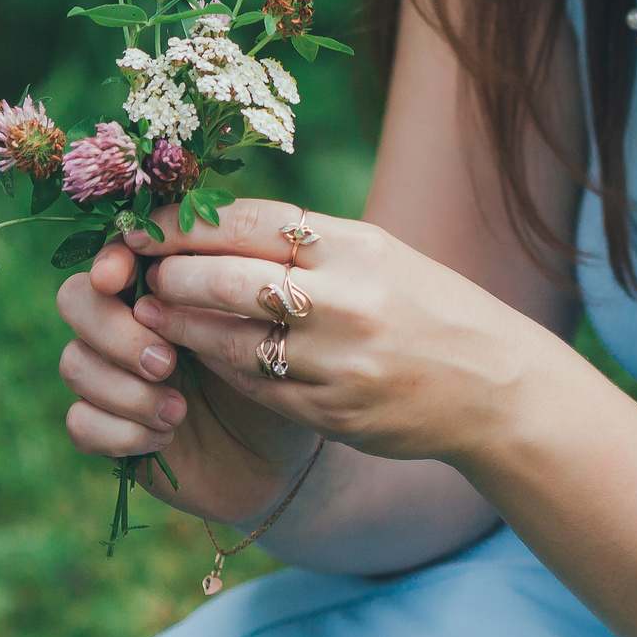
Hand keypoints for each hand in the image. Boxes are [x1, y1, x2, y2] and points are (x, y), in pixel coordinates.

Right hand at [56, 244, 316, 524]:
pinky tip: (164, 437)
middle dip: (115, 330)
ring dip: (125, 389)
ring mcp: (110, 377)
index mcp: (161, 285)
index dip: (110, 260)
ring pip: (73, 363)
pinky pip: (79, 422)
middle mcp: (125, 324)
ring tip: (178, 411)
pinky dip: (121, 431)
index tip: (121, 277)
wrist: (277, 453)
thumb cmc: (272, 373)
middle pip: (75, 299)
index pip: (113, 256)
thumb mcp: (260, 326)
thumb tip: (174, 274)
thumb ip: (220, 291)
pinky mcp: (104, 429)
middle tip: (166, 363)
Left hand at [127, 197, 565, 467]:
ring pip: (232, 341)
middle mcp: (347, 300)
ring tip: (156, 317)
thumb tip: (215, 229)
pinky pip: (257, 388)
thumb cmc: (428, 306)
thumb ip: (307, 243)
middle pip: (228, 280)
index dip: (185, 225)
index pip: (249, 224)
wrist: (494, 386)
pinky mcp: (333, 413)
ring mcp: (339, 362)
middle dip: (172, 277)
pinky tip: (205, 357)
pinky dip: (222, 369)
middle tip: (141, 275)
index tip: (143, 226)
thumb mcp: (379, 254)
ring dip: (183, 328)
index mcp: (356, 248)